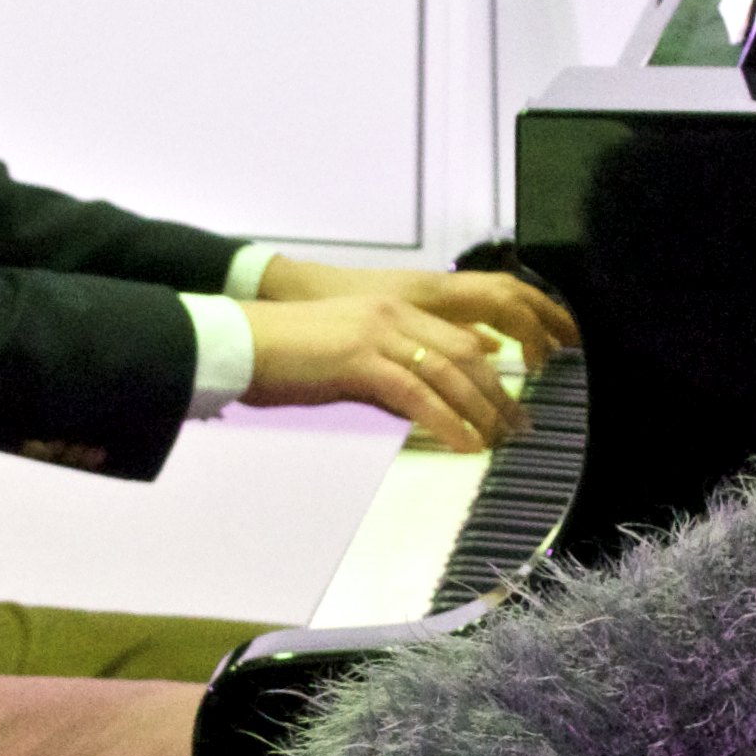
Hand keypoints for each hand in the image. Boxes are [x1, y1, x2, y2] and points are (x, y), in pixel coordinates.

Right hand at [240, 260, 569, 452]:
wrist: (237, 342)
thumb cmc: (280, 356)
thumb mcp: (342, 358)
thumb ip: (382, 374)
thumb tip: (413, 403)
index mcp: (389, 312)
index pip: (456, 339)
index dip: (489, 370)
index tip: (506, 399)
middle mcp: (391, 316)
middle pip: (464, 354)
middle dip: (497, 392)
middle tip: (518, 425)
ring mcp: (377, 335)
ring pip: (449, 372)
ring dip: (482, 409)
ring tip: (501, 440)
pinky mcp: (360, 360)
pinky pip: (418, 393)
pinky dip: (447, 421)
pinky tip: (465, 443)